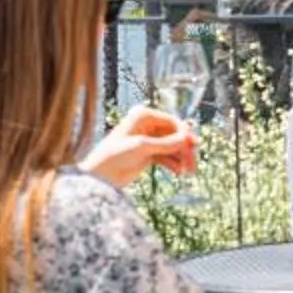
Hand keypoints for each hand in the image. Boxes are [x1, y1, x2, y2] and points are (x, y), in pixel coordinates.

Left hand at [80, 106, 197, 188]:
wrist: (100, 176)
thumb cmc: (115, 156)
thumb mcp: (142, 147)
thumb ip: (166, 143)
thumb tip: (187, 138)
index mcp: (143, 116)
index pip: (172, 121)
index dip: (184, 134)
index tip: (193, 146)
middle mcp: (147, 125)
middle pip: (175, 135)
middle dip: (184, 149)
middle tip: (193, 164)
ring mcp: (148, 139)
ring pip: (173, 146)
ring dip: (181, 158)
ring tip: (187, 172)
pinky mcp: (148, 153)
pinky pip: (167, 155)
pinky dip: (174, 163)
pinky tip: (178, 172)